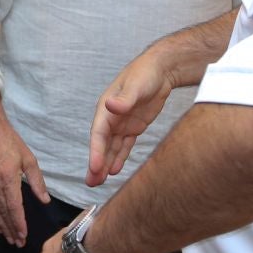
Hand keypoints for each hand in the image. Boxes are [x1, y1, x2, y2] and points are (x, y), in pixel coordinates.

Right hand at [0, 115, 46, 247]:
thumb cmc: (10, 142)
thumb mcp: (29, 159)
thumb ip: (37, 182)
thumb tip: (45, 200)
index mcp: (8, 177)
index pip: (14, 207)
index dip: (19, 224)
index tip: (23, 235)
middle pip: (3, 212)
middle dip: (11, 229)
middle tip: (17, 242)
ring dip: (1, 225)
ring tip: (8, 237)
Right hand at [88, 51, 174, 186]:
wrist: (160, 69)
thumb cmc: (145, 73)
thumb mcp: (135, 86)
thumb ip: (124, 99)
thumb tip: (111, 106)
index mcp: (106, 108)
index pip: (98, 134)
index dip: (96, 151)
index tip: (95, 167)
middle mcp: (111, 118)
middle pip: (102, 144)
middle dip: (96, 163)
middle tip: (91, 182)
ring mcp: (122, 123)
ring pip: (111, 148)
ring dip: (105, 164)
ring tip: (98, 182)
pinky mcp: (133, 127)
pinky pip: (124, 146)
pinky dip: (119, 157)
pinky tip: (114, 170)